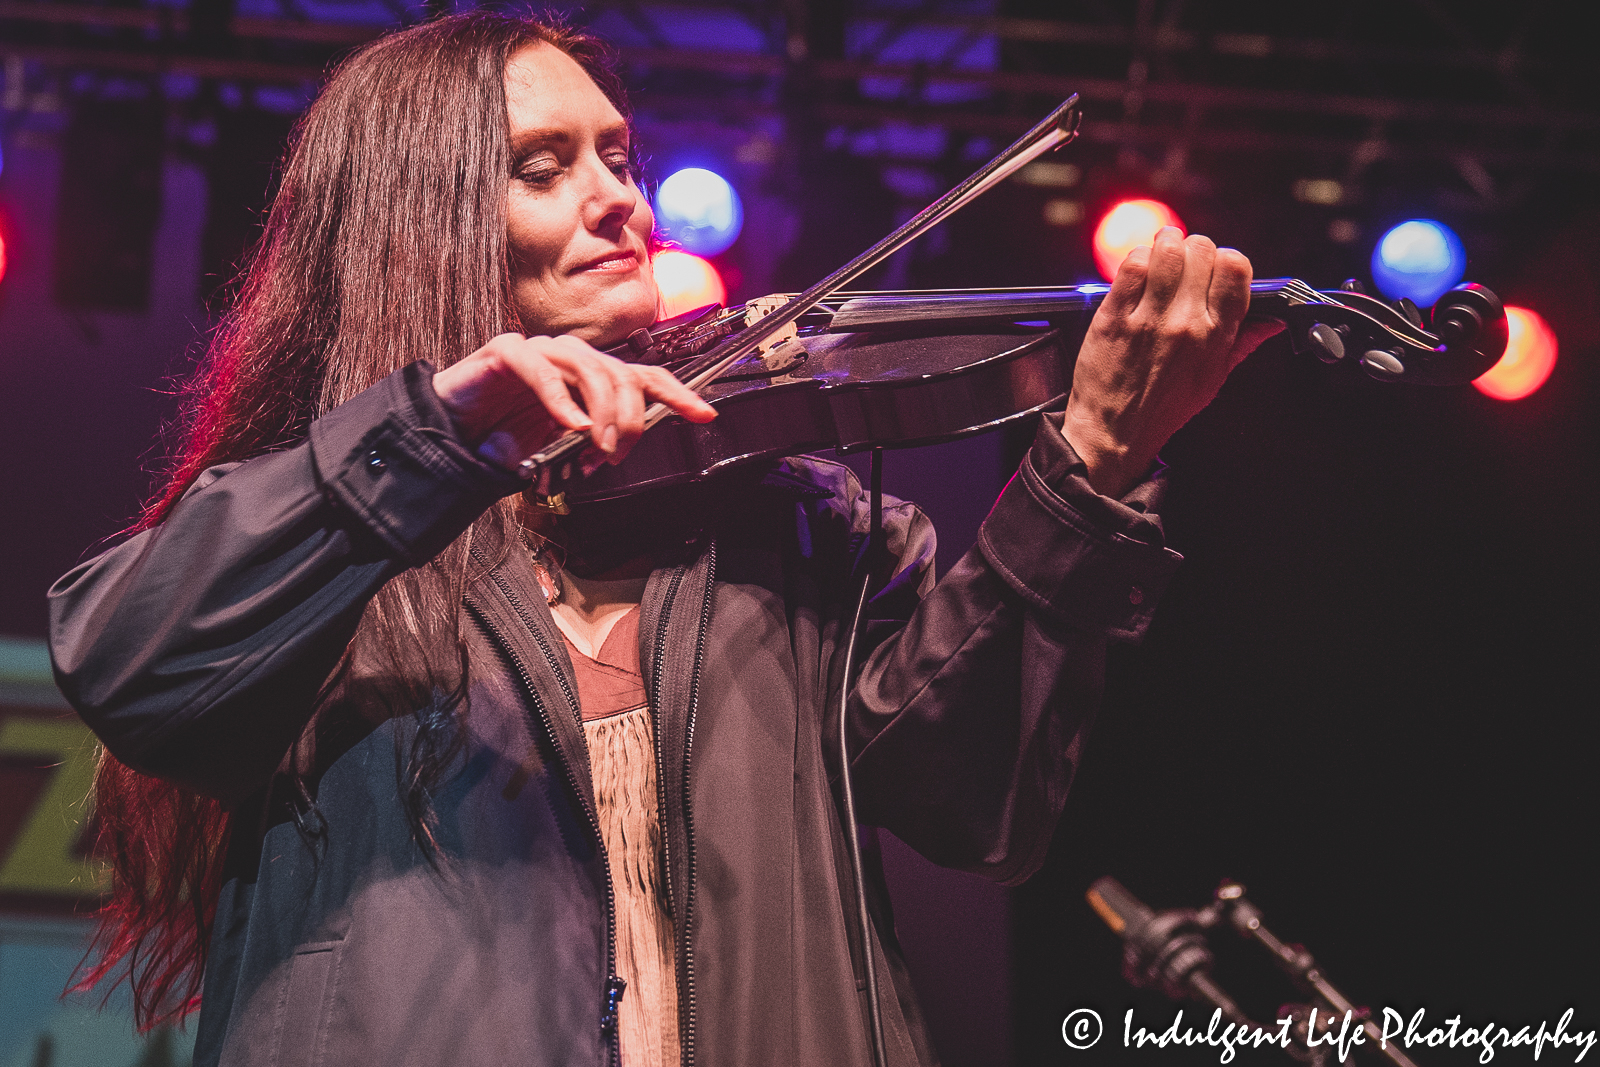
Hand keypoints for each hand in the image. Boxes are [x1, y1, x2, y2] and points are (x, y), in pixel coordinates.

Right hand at [432, 333, 716, 470]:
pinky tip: (569, 426)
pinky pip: (541, 370)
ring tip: (595, 446)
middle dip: (629, 419)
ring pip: (590, 368)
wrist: (452, 434)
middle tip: (615, 455)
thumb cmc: (505, 438)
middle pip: (622, 375)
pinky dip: (559, 401)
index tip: (704, 414)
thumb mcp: (560, 447)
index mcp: (591, 378)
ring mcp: (540, 351)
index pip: (644, 377)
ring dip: (601, 413)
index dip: (677, 394)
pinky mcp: (505, 352)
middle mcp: (572, 358)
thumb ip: (592, 442)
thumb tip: (617, 449)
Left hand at [1062, 228, 1283, 496]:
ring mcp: (1148, 319)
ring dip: (1165, 243)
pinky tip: (1138, 270)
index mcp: (1216, 336)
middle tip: (1184, 260)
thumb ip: (1242, 344)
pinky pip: (1131, 266)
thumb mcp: (1213, 380)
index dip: (1226, 259)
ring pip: (1166, 251)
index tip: (1214, 267)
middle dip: (1195, 248)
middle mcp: (1186, 324)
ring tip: (1161, 254)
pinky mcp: (1114, 317)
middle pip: (1202, 251)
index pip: (1237, 269)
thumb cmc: (1164, 408)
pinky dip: (1137, 258)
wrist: (1114, 433)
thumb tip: (1273, 322)